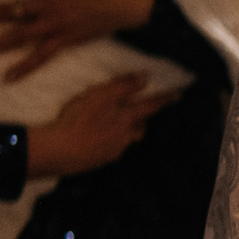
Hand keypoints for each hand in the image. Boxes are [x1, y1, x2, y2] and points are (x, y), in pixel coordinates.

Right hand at [25, 73, 174, 179]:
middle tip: (137, 113)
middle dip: (141, 120)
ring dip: (125, 133)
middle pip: (140, 128)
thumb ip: (124, 86)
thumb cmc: (80, 119)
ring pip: (126, 140)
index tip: (178, 95)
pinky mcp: (100, 161)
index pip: (151, 106)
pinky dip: (108, 144)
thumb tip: (145, 77)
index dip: (164, 99)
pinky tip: (96, 141)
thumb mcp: (101, 95)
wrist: (60, 151)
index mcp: (127, 118)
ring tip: (114, 127)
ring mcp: (113, 152)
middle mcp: (125, 137)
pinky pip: (110, 151)